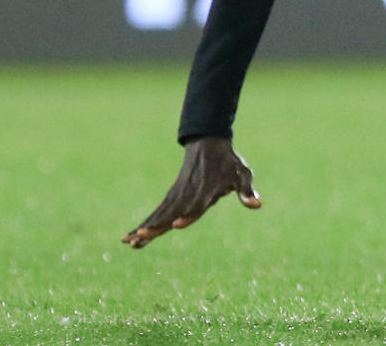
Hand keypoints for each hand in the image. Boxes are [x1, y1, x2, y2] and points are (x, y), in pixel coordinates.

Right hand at [122, 137, 259, 248]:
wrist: (208, 143)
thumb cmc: (229, 163)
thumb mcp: (242, 175)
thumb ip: (247, 192)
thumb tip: (257, 205)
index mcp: (207, 191)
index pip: (197, 206)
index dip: (188, 216)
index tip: (176, 225)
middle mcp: (189, 194)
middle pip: (172, 212)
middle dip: (157, 226)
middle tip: (141, 237)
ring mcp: (177, 195)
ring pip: (160, 213)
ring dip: (145, 227)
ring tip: (129, 241)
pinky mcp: (171, 195)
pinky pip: (156, 211)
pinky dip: (145, 222)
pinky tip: (131, 237)